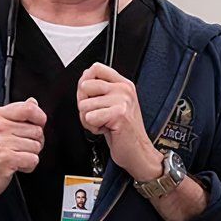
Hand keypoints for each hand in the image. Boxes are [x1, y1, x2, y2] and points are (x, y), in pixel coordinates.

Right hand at [0, 98, 46, 202]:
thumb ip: (17, 115)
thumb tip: (33, 102)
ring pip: (36, 146)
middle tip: (19, 149)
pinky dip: (28, 167)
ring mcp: (1, 142)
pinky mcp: (6, 158)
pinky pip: (33, 159)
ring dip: (30, 156)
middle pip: (37, 130)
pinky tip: (16, 166)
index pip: (29, 108)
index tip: (36, 126)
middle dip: (34, 142)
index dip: (40, 118)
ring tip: (15, 158)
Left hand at [77, 63, 161, 181]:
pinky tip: (105, 129)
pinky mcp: (119, 114)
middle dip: (84, 104)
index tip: (91, 97)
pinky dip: (93, 128)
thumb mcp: (112, 105)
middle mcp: (124, 89)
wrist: (138, 152)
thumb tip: (83, 80)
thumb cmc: (124, 132)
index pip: (95, 68)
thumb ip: (99, 91)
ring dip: (89, 120)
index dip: (85, 83)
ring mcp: (122, 100)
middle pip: (85, 86)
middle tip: (98, 115)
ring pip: (84, 104)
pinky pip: (89, 117)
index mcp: (123, 84)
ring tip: (104, 124)